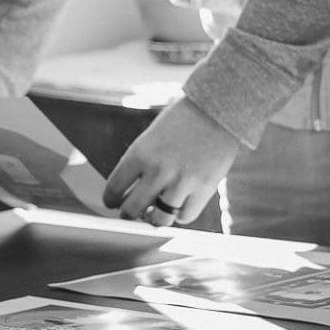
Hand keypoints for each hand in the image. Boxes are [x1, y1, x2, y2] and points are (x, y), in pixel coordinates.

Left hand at [103, 96, 239, 227]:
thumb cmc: (183, 120)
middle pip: (131, 210)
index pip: (114, 189)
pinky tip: (180, 204)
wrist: (218, 109)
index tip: (114, 203)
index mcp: (139, 153)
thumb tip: (132, 193)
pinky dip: (180, 214)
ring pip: (159, 220)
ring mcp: (181, 182)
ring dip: (155, 218)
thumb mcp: (152, 136)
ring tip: (157, 212)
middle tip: (133, 213)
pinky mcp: (204, 189)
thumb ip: (141, 164)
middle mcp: (157, 170)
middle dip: (129, 214)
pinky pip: (184, 217)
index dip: (111, 200)